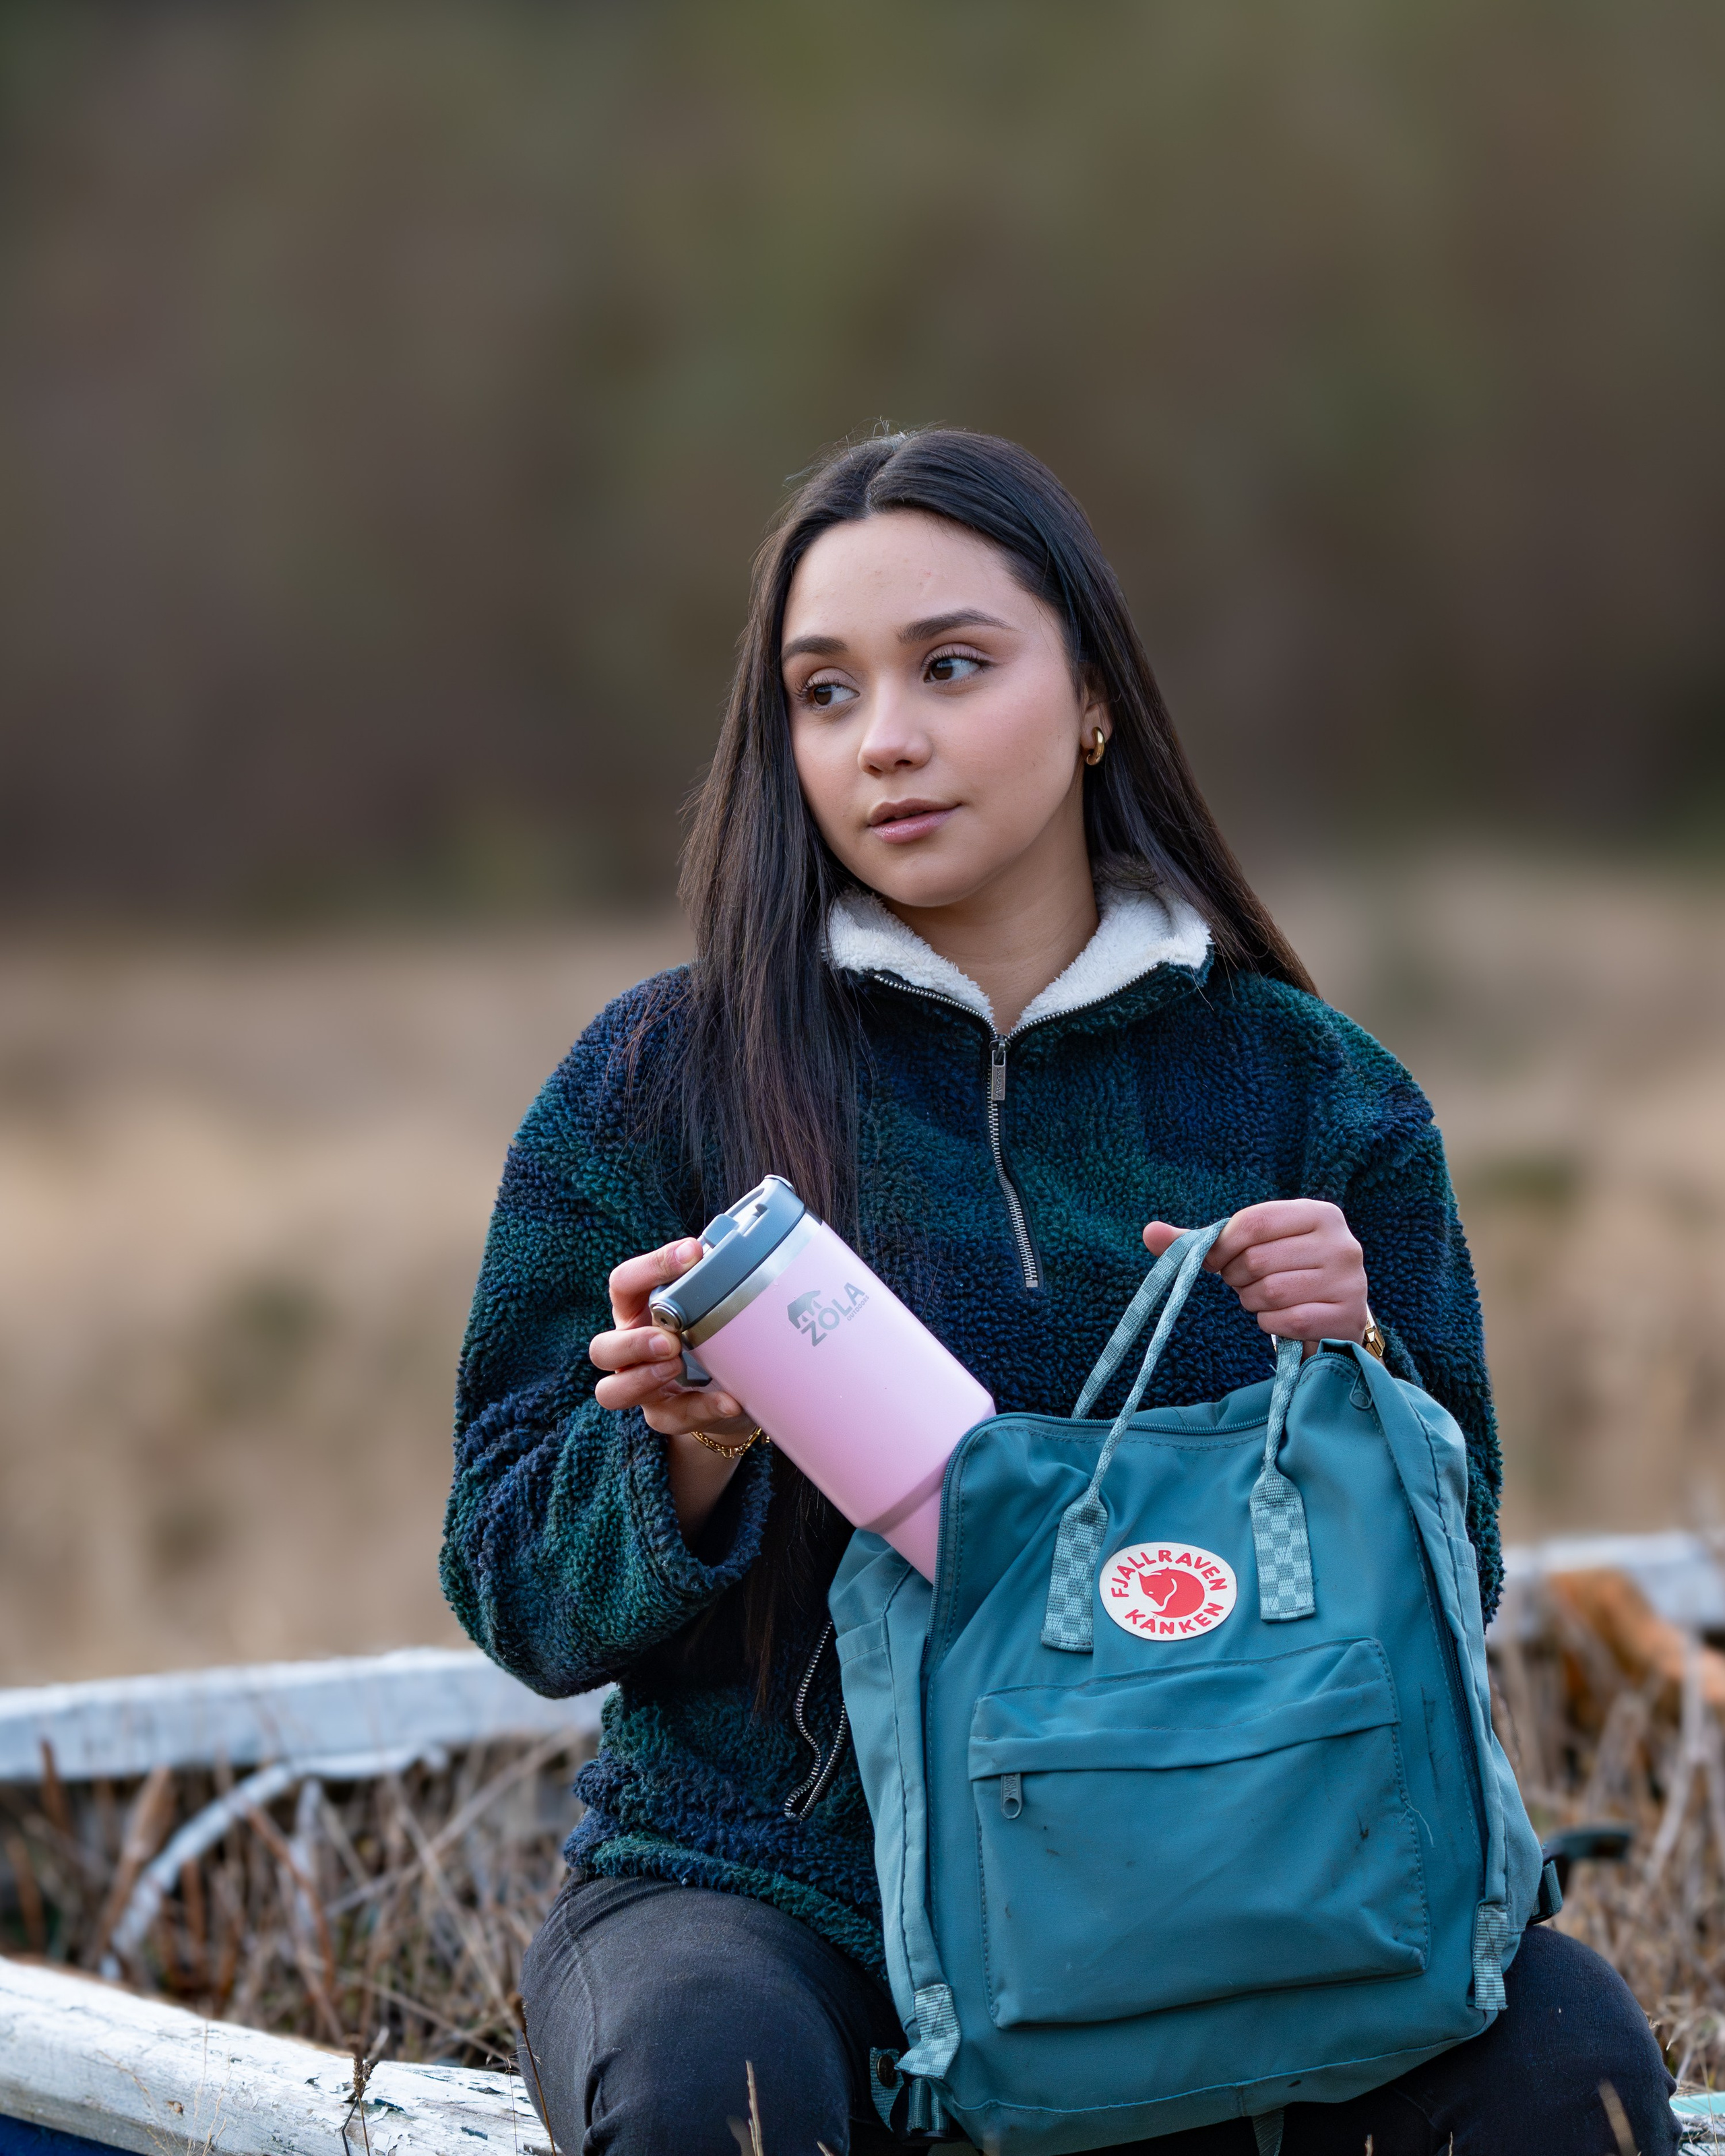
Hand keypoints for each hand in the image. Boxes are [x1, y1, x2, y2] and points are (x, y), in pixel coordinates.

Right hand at [589, 1239, 760, 1541]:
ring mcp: (643, 1388)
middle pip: (603, 1349)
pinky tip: (730, 1400)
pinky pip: (673, 1418)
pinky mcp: (666, 1417)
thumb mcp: (717, 1307)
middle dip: (634, 1342)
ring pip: (612, 1392)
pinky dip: (704, 1408)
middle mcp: (631, 1351)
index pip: (624, 1283)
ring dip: (644, 1377)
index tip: (693, 1251)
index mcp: (640, 1311)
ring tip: (678, 1364)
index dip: (651, 1266)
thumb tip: (772, 1239)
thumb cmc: (719, 1337)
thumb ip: (727, 1282)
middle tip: (671, 1336)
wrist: (730, 1395)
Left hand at [1143, 1200, 1367, 1351]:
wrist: (1337, 1315)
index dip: (1223, 1246)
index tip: (1216, 1262)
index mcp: (1319, 1213)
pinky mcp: (1347, 1316)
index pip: (1254, 1223)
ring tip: (1264, 1299)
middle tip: (1245, 1284)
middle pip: (1258, 1259)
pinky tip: (1280, 1319)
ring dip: (1253, 1302)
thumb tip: (1148, 1232)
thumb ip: (1205, 1241)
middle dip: (1238, 1278)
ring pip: (1270, 1291)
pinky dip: (1271, 1323)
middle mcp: (1342, 1242)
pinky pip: (1287, 1320)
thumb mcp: (1253, 1248)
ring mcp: (1349, 1280)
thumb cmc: (1287, 1273)